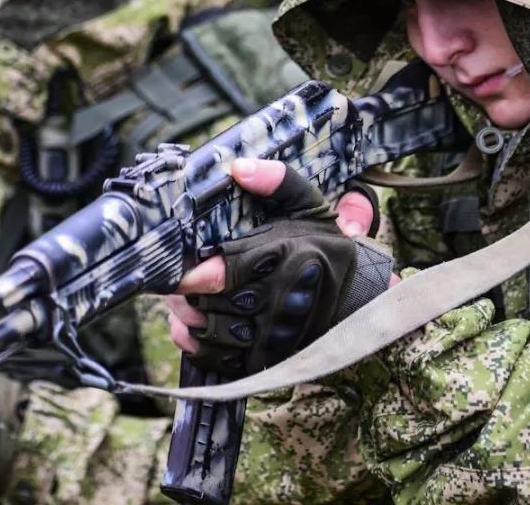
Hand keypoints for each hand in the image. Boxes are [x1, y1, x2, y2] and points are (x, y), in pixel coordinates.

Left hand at [167, 158, 396, 374]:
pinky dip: (197, 347)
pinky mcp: (270, 358)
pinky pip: (222, 361)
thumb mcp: (307, 204)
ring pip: (214, 333)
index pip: (230, 272)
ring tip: (181, 302)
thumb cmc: (324, 245)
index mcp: (287, 257)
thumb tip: (238, 168)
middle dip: (187, 294)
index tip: (176, 273)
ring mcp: (276, 334)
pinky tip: (187, 329)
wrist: (358, 297)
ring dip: (190, 318)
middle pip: (214, 303)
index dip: (196, 276)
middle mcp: (282, 300)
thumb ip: (276, 180)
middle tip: (171, 282)